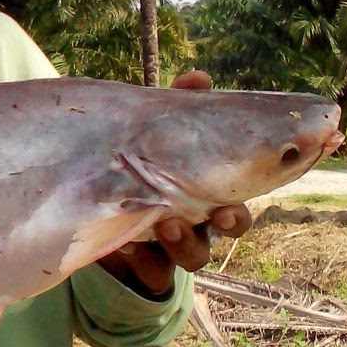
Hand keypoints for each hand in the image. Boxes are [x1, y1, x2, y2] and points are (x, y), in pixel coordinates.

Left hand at [97, 71, 252, 296]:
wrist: (104, 213)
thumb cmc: (143, 168)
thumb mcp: (157, 137)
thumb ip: (178, 108)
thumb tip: (199, 77)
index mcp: (209, 196)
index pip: (239, 206)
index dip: (241, 208)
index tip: (231, 202)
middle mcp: (198, 225)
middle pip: (228, 232)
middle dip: (227, 223)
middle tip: (218, 213)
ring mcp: (172, 248)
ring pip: (194, 256)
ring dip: (184, 241)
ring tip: (167, 224)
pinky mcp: (143, 264)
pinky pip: (150, 269)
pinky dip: (140, 257)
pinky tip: (126, 243)